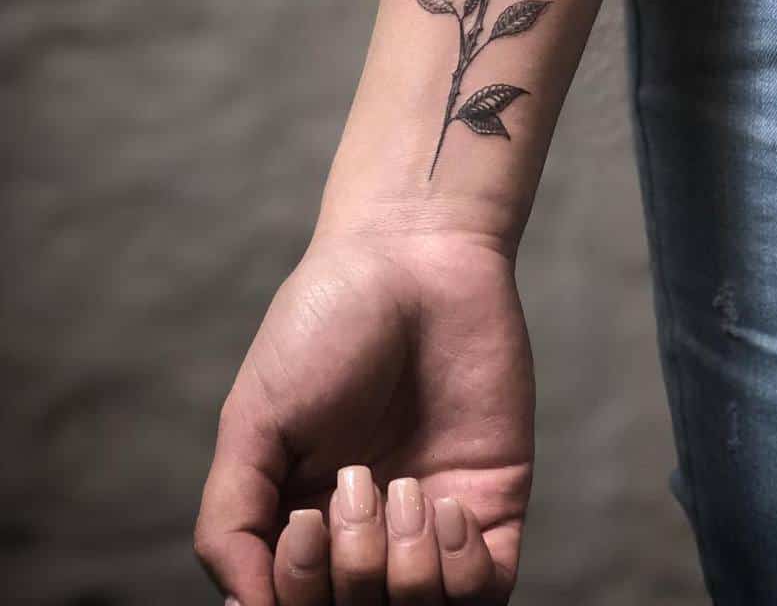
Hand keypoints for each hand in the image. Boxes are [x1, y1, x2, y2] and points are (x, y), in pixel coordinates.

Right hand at [194, 230, 534, 604]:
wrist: (413, 258)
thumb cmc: (326, 325)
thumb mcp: (253, 419)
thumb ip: (232, 520)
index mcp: (300, 517)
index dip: (299, 594)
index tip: (305, 522)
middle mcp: (367, 532)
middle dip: (351, 574)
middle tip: (356, 482)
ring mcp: (432, 520)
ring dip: (406, 571)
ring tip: (404, 487)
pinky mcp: (492, 499)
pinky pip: (488, 589)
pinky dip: (461, 569)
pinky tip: (446, 503)